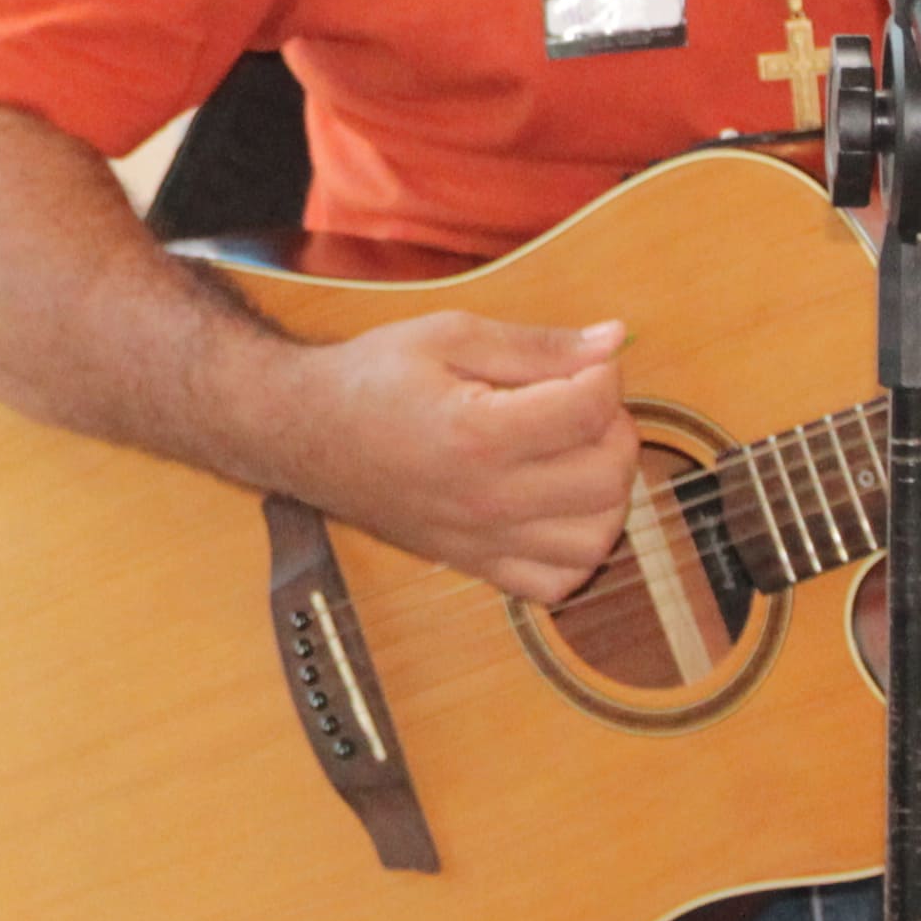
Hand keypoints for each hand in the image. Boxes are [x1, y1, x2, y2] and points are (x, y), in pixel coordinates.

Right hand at [276, 311, 642, 602]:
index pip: (590, 410)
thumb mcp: (450, 335)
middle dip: (615, 430)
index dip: (605, 375)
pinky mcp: (475, 565)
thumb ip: (537, 344)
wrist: (304, 433)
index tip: (585, 363)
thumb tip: (613, 341)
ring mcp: (482, 541)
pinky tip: (562, 507)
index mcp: (477, 434)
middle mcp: (485, 499)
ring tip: (579, 453)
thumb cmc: (371, 378)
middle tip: (585, 404)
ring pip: (594, 540)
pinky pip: (557, 584)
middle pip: (606, 478)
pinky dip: (577, 551)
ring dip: (607, 492)